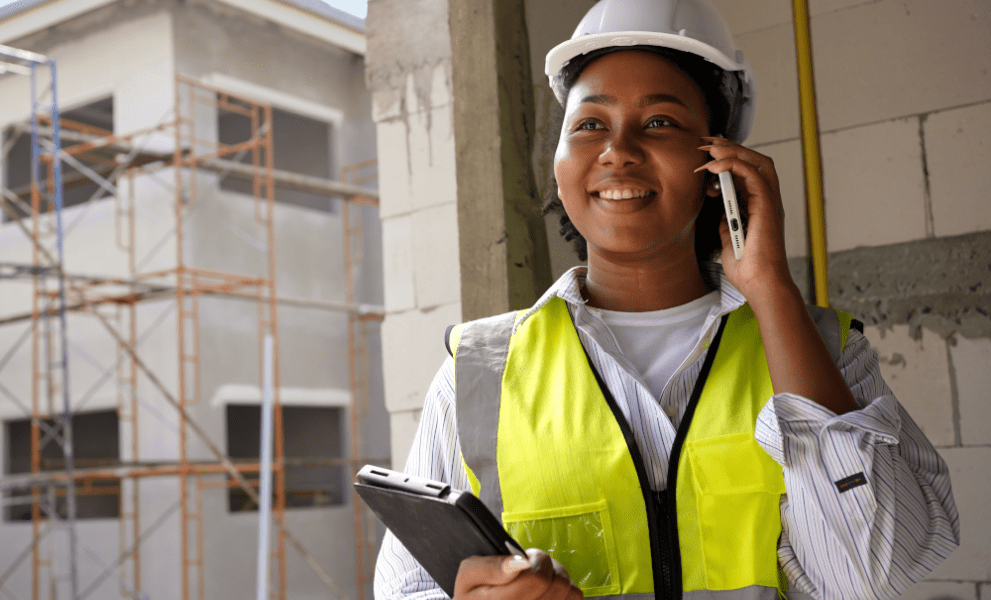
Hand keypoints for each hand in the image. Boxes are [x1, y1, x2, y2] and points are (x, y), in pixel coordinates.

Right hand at [453, 548, 582, 599]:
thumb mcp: (468, 576)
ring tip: (538, 578)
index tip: (525, 558)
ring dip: (556, 577)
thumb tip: (520, 563)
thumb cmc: (474, 593)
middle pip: (557, 584)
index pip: (537, 579)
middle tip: (530, 567)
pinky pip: (574, 598)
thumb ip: (491, 567)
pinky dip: (565, 591)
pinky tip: (546, 591)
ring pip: (569, 591)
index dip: (535, 560)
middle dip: (546, 566)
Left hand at [695, 136, 795, 302]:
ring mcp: (770, 202)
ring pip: (757, 162)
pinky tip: (715, 166)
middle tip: (705, 142)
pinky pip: (753, 175)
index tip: (705, 154)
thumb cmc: (747, 268)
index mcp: (758, 206)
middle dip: (729, 147)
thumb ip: (726, 222)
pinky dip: (734, 165)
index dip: (728, 158)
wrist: (760, 284)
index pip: (747, 171)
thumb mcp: (727, 240)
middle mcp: (767, 201)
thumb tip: (717, 210)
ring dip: (732, 151)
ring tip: (709, 148)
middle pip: (754, 160)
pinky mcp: (767, 207)